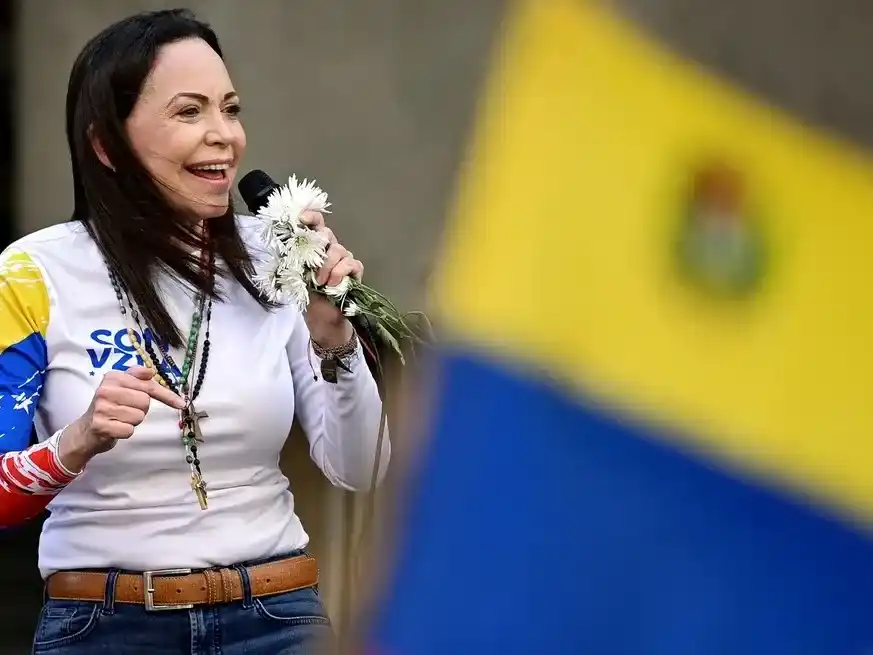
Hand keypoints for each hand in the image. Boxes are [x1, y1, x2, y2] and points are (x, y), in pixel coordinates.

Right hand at [58, 367, 184, 471]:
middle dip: (140, 409)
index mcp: (113, 377)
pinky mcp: (101, 425)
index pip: (148, 385)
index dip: (166, 395)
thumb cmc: (110, 407)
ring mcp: (102, 407)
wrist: (86, 430)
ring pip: (138, 416)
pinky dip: (125, 432)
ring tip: (119, 419)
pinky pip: (129, 430)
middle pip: (145, 402)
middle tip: (126, 410)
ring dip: (133, 421)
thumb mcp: (122, 388)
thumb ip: (138, 378)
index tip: (180, 403)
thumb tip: (151, 372)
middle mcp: (105, 389)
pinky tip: (115, 428)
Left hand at [300, 209, 363, 347]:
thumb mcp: (295, 275)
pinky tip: (333, 285)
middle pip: (327, 235)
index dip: (311, 217)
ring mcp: (344, 260)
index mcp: (315, 247)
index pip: (315, 224)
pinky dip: (341, 273)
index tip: (302, 219)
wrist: (322, 320)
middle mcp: (330, 249)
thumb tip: (283, 241)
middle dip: (318, 248)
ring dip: (328, 266)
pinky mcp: (354, 273)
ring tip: (321, 283)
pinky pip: (352, 264)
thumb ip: (293, 257)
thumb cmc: (308, 297)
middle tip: (310, 267)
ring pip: (339, 250)